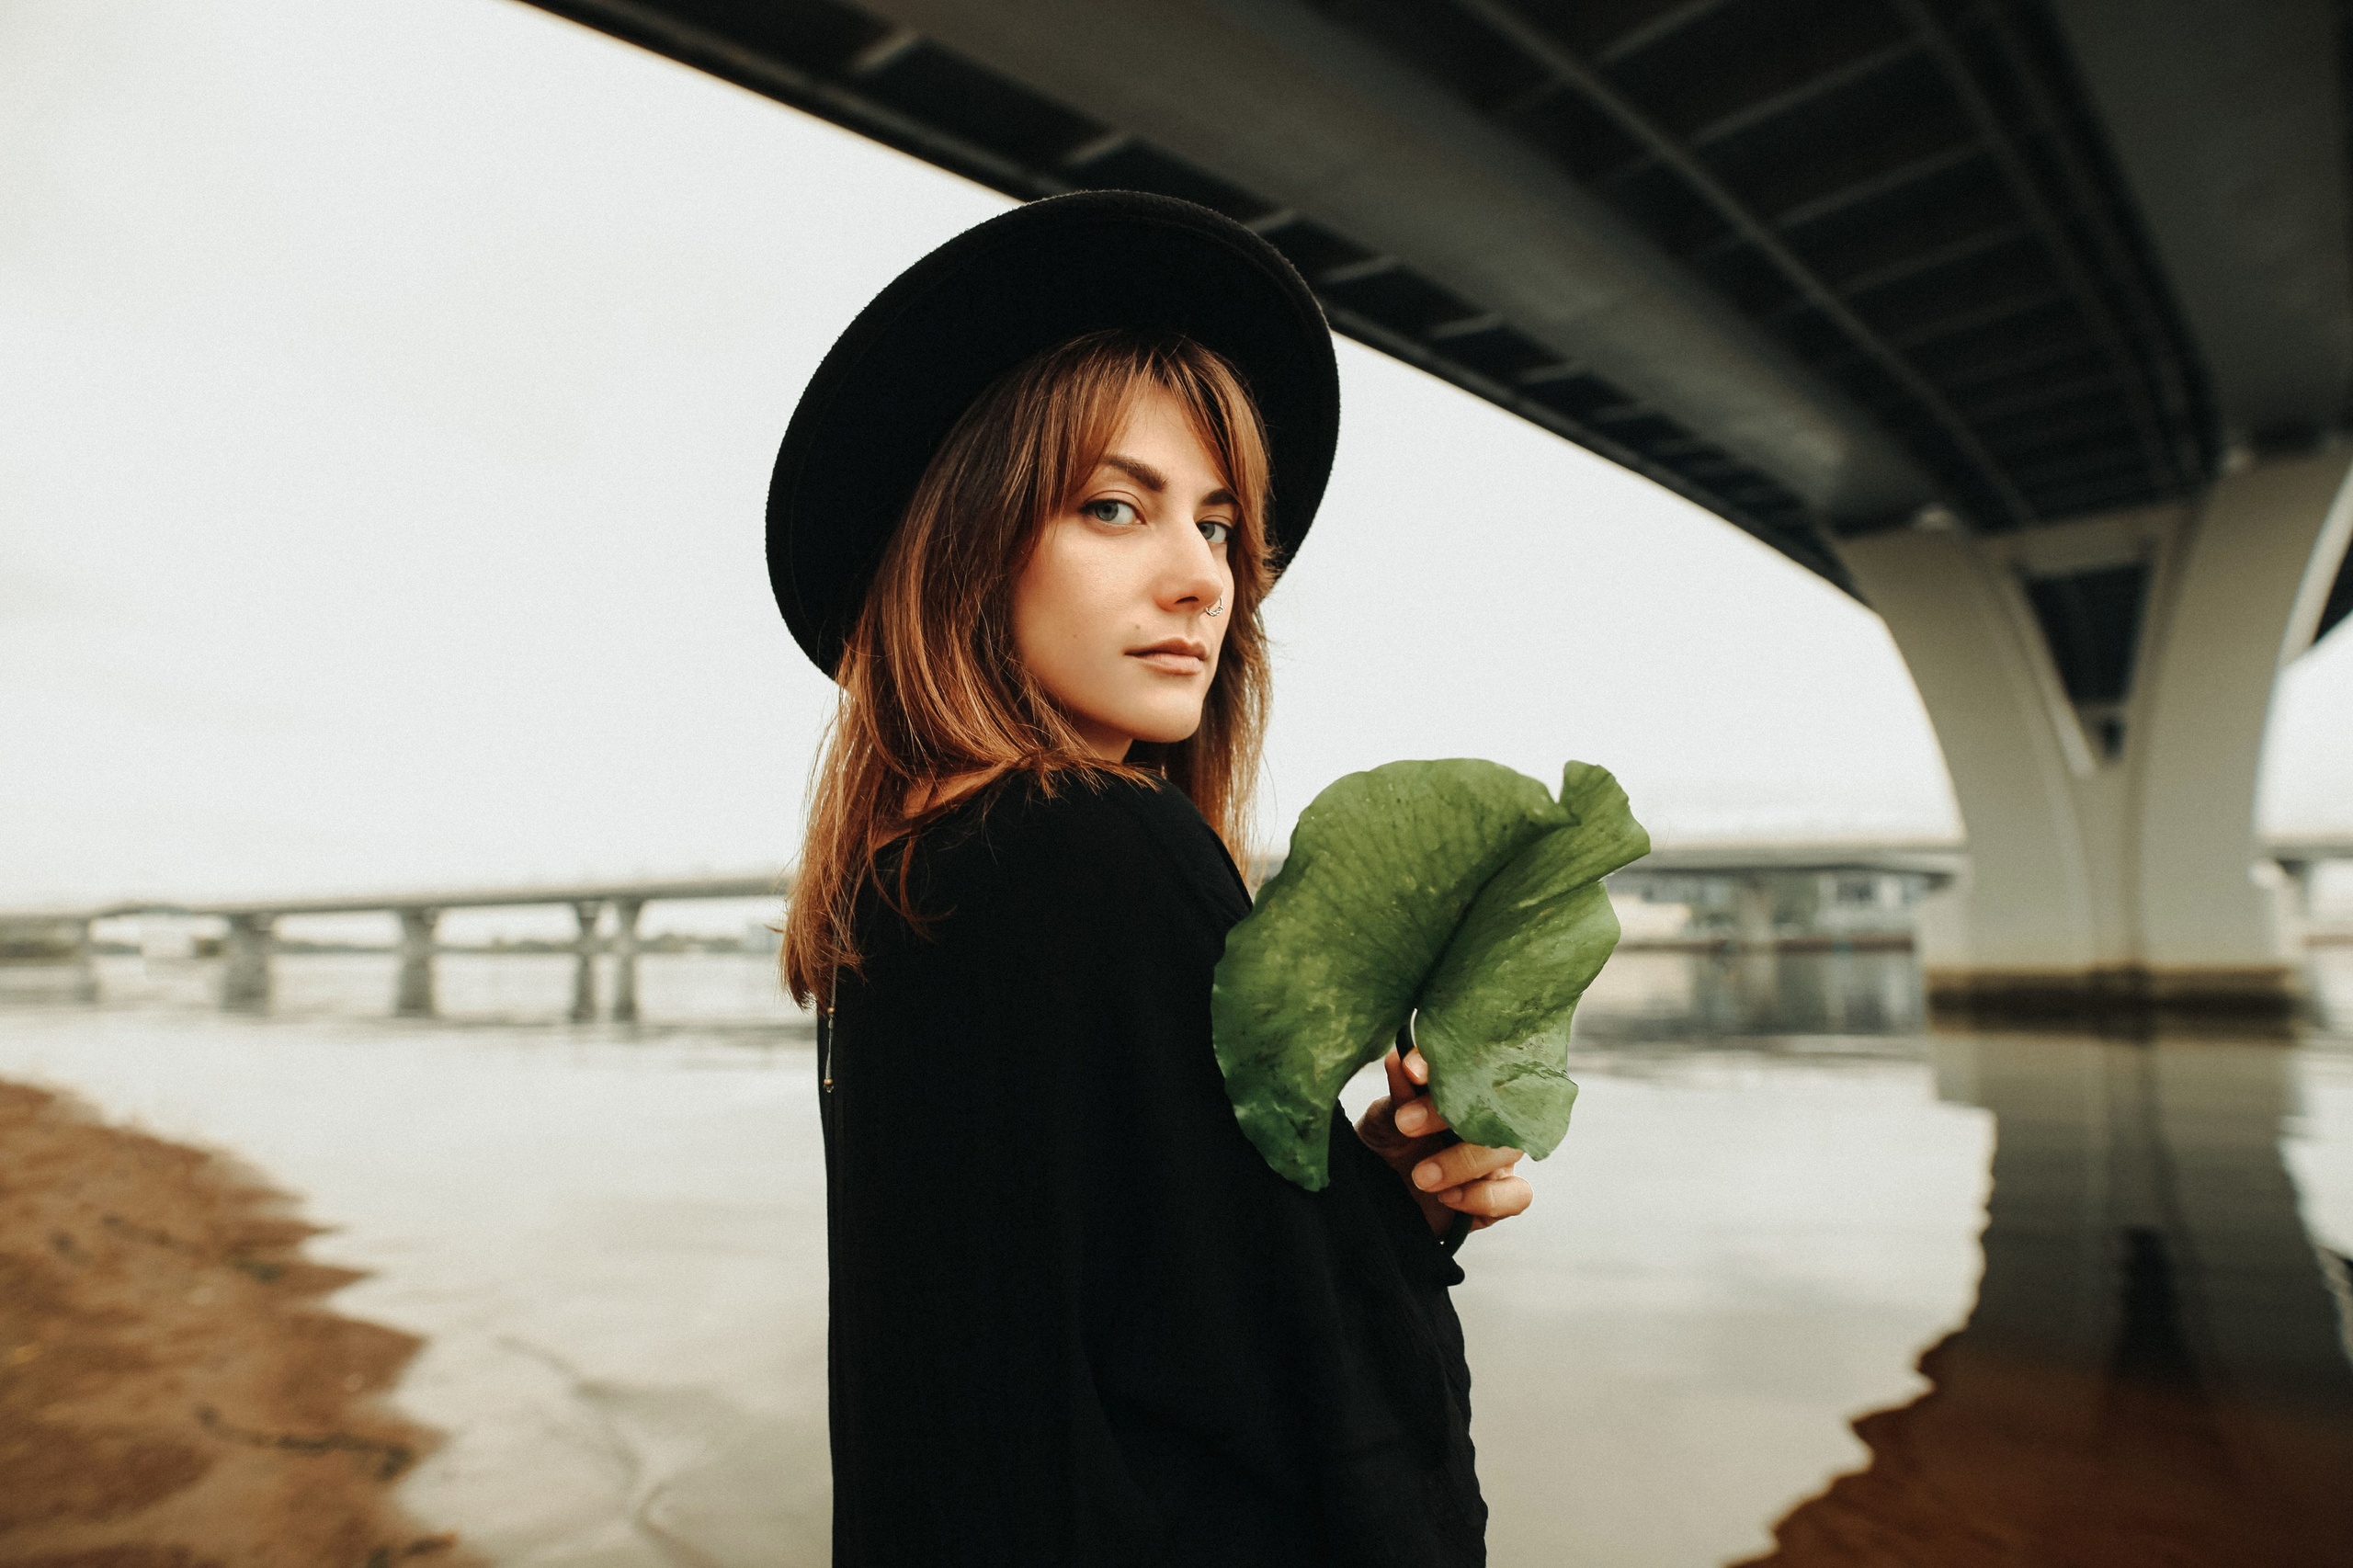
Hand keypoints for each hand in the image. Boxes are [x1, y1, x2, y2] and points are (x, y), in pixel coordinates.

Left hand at [1354, 1044, 1531, 1238]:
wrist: (1381, 1190)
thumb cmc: (1389, 1141)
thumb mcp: (1386, 1116)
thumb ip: (1399, 1093)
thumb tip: (1399, 1060)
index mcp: (1469, 1090)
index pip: (1475, 1067)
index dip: (1448, 1065)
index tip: (1411, 1071)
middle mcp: (1491, 1120)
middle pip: (1497, 1107)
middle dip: (1449, 1116)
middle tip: (1406, 1124)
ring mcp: (1499, 1157)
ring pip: (1508, 1150)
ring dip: (1463, 1163)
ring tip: (1422, 1176)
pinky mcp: (1501, 1196)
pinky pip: (1517, 1195)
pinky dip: (1485, 1197)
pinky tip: (1448, 1198)